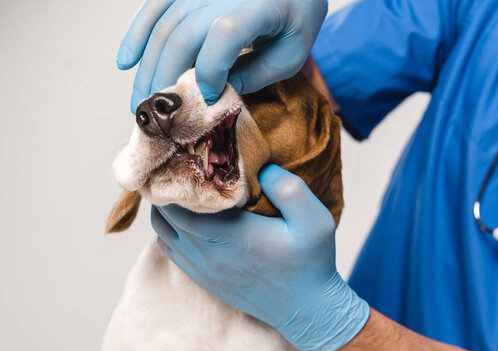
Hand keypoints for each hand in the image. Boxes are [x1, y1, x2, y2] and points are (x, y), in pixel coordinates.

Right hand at [117, 0, 327, 111]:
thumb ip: (257, 73)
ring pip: (163, 24)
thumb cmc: (297, 16)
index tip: (206, 100)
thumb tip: (216, 96)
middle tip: (158, 118)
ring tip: (141, 102)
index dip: (210, 71)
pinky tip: (125, 61)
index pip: (224, 35)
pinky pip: (154, 6)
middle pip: (182, 34)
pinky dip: (137, 33)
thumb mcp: (291, 51)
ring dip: (147, 66)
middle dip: (166, 81)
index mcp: (259, 4)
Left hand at [151, 165, 369, 350]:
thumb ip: (288, 188)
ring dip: (165, 211)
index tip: (181, 156)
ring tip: (181, 189)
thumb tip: (261, 167)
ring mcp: (203, 270)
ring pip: (163, 234)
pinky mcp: (205, 280)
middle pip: (163, 217)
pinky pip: (172, 252)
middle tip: (177, 165)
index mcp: (228, 235)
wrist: (307, 310)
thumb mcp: (314, 221)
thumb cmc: (311, 263)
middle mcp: (207, 254)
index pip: (177, 204)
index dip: (171, 179)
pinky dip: (170, 232)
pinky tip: (186, 218)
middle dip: (165, 190)